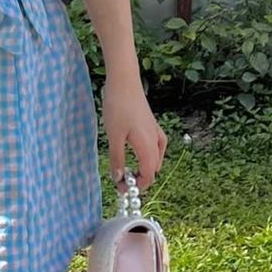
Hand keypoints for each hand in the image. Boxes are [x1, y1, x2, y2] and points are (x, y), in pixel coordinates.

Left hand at [100, 73, 166, 192]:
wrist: (125, 82)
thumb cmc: (118, 107)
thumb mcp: (114, 136)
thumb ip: (117, 158)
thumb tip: (118, 178)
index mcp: (148, 146)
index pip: (149, 175)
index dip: (137, 186)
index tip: (122, 189)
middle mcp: (156, 141)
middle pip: (153, 169)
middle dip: (140, 179)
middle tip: (120, 181)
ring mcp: (156, 132)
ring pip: (156, 159)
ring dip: (144, 169)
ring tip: (127, 171)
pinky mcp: (153, 126)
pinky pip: (157, 147)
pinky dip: (150, 156)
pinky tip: (142, 155)